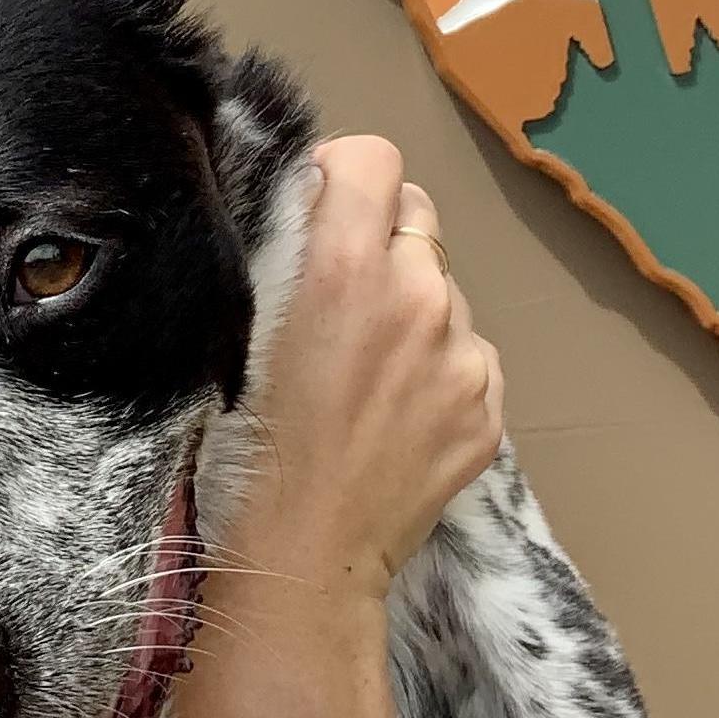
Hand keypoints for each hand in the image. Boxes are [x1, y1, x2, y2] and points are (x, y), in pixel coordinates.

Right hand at [230, 135, 505, 612]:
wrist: (297, 559)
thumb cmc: (239, 447)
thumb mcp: (232, 329)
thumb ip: (279, 251)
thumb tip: (304, 196)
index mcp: (344, 267)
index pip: (374, 158)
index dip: (343, 176)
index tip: (320, 209)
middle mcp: (416, 298)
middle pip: (416, 215)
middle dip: (380, 237)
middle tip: (339, 293)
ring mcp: (461, 357)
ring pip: (445, 290)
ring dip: (411, 308)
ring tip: (362, 371)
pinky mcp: (487, 411)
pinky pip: (471, 355)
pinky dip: (440, 369)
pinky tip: (393, 413)